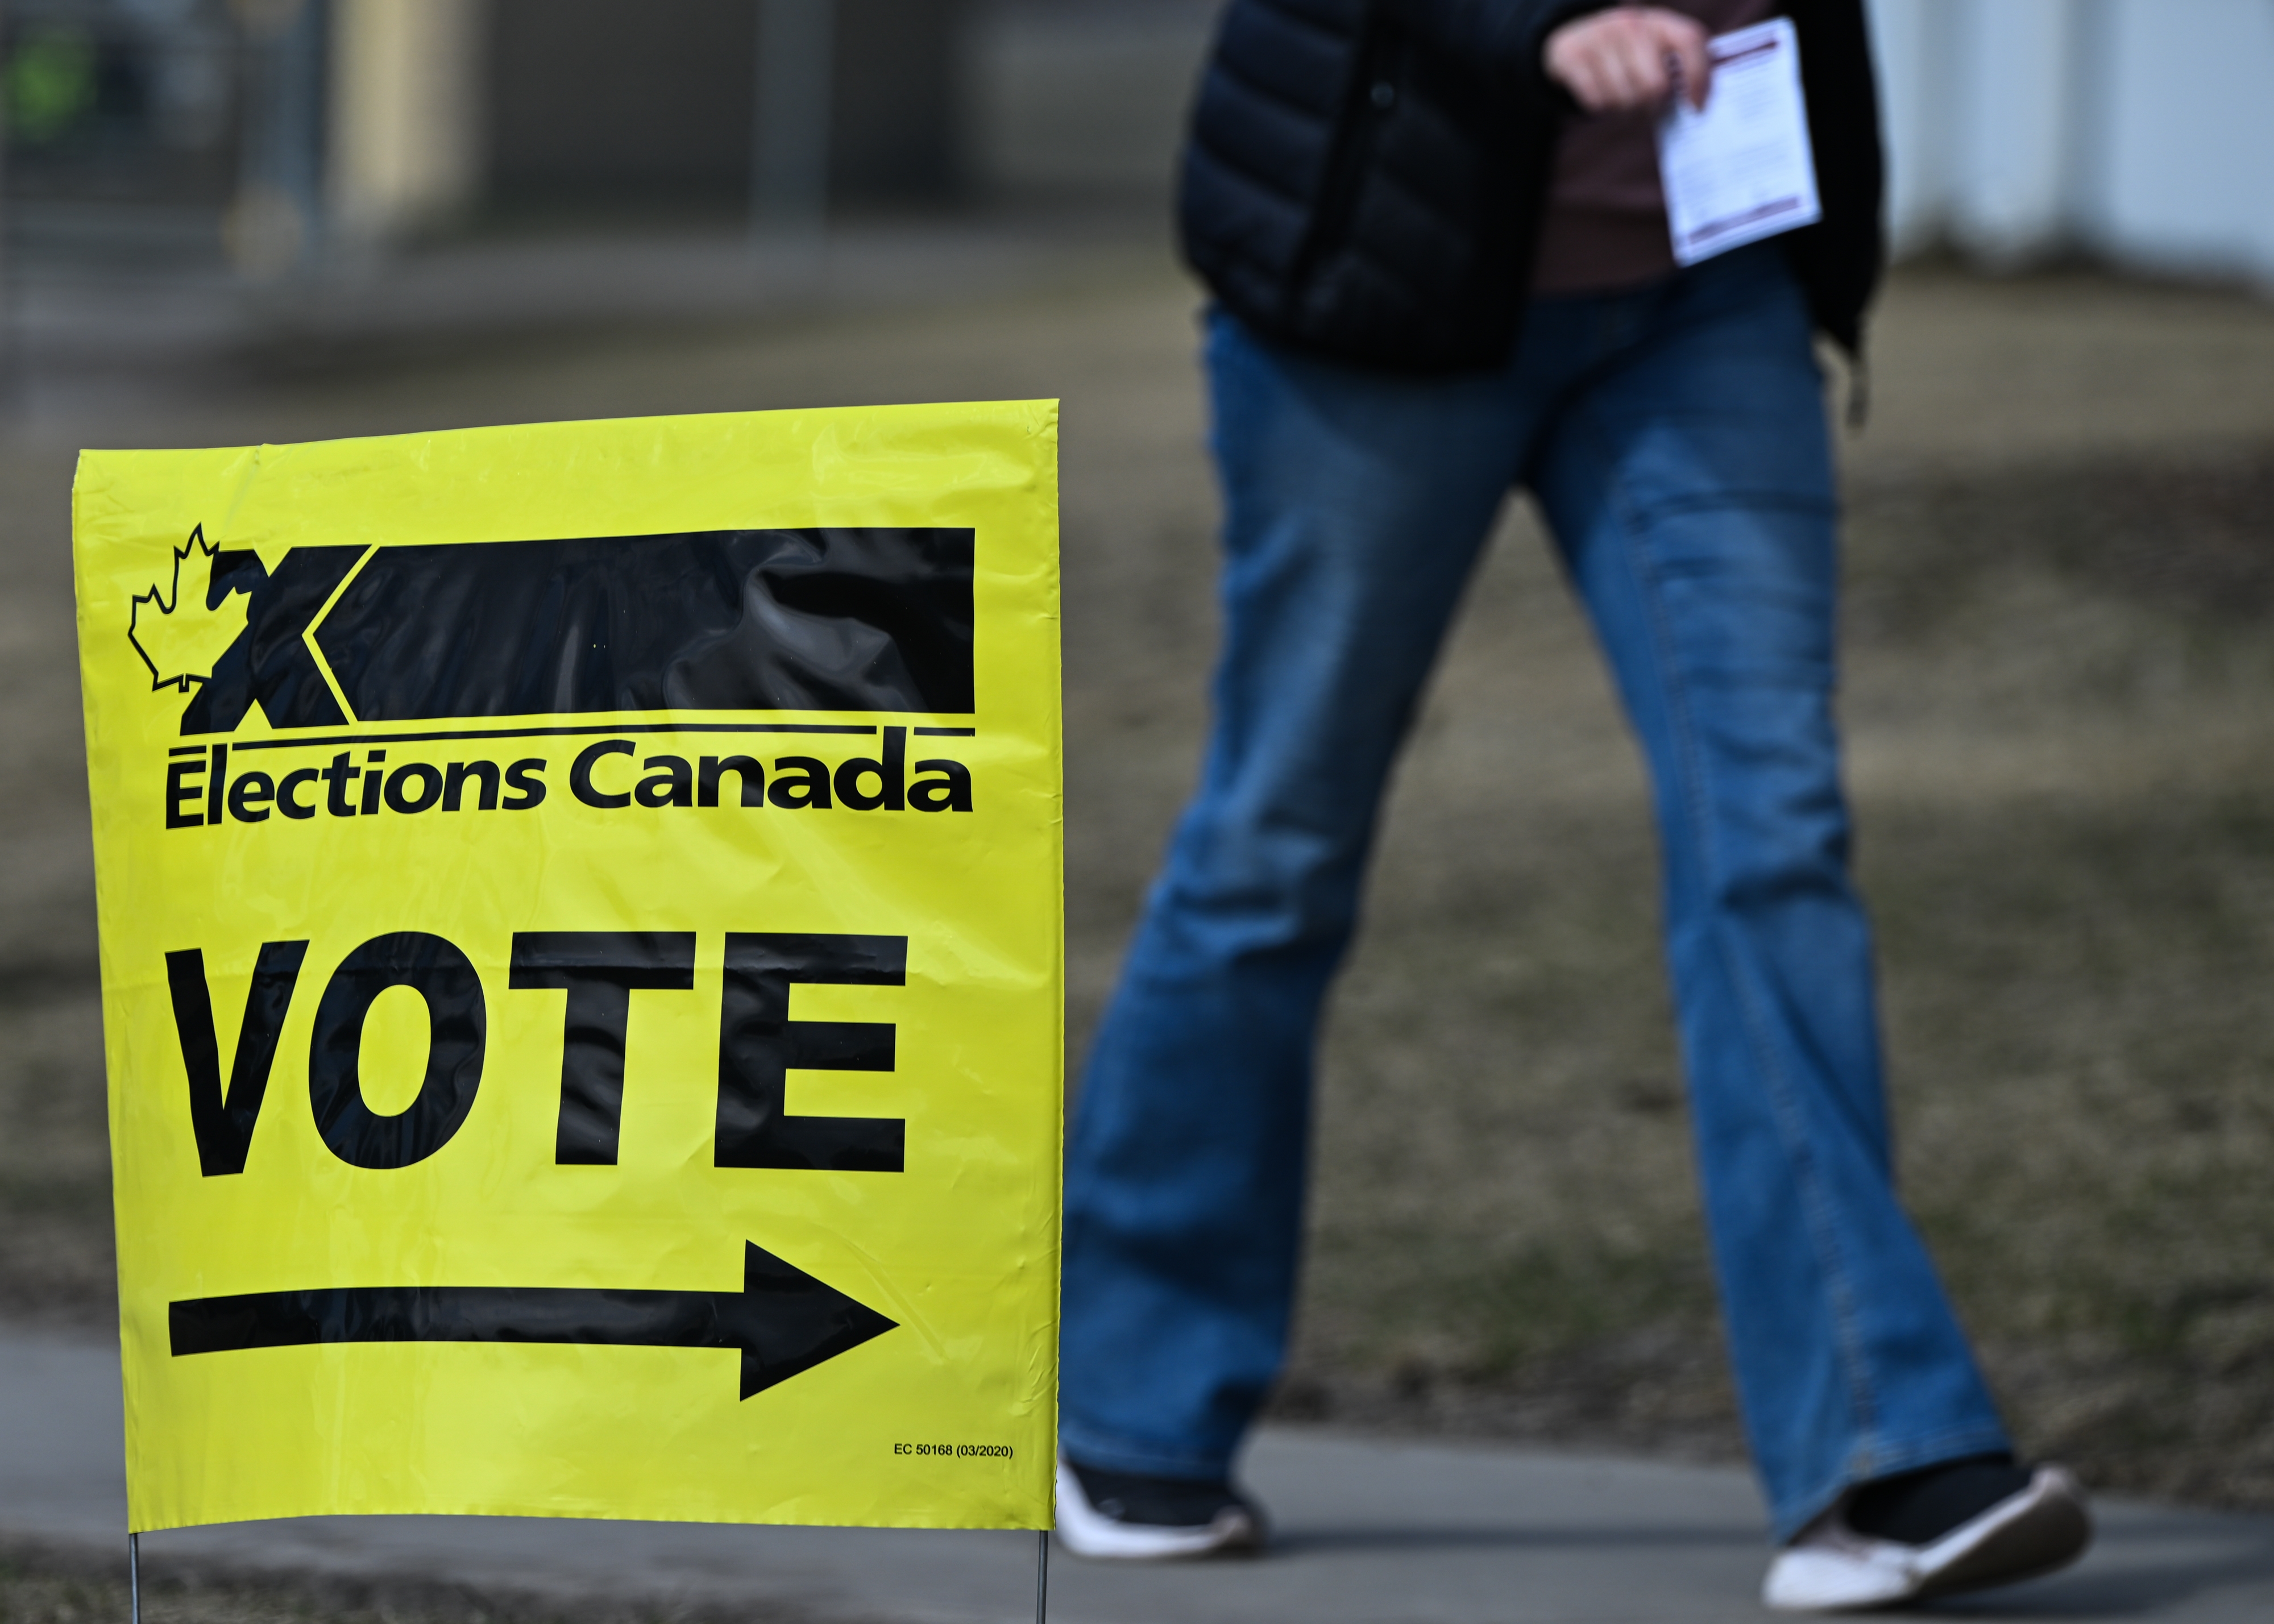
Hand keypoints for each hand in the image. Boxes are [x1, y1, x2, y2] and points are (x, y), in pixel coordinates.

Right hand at [1544, 6, 1710, 112]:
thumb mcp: (1652, 49)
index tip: (1697, 107)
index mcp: (1659, 22)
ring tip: (1620, 101)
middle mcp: (1631, 24)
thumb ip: (1676, 69)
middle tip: (1646, 110)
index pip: (1690, 41)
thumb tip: (1697, 105)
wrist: (1573, 37)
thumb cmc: (1625, 54)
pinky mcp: (1572, 55)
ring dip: (1624, 111)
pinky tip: (1600, 95)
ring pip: (1624, 99)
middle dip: (1652, 108)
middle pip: (1655, 86)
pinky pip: (1596, 101)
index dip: (1699, 76)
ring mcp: (1600, 37)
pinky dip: (1601, 108)